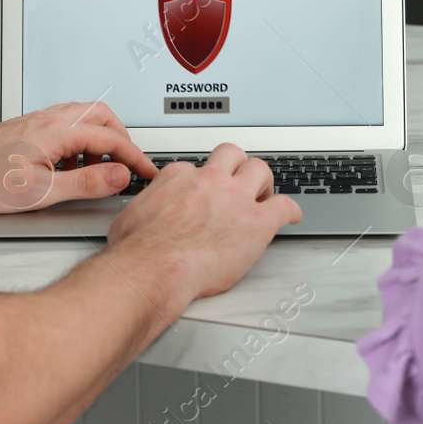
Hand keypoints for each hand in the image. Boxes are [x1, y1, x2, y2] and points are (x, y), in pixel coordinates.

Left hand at [0, 102, 156, 213]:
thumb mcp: (41, 192)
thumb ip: (85, 183)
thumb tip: (119, 176)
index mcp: (56, 131)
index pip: (110, 138)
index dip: (135, 156)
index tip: (147, 172)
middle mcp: (48, 119)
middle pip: (102, 116)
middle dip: (122, 140)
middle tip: (130, 165)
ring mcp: (37, 121)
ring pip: (83, 117)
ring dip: (100, 139)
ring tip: (101, 170)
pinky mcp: (27, 128)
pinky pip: (65, 124)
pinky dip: (80, 142)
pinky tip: (71, 167)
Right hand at [107, 142, 301, 299]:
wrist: (153, 268)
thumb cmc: (137, 250)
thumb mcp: (130, 217)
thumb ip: (145, 209)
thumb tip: (140, 215)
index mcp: (178, 178)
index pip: (195, 168)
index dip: (201, 181)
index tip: (203, 193)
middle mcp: (209, 181)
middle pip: (231, 155)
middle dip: (236, 166)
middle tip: (239, 181)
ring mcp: (235, 199)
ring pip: (260, 170)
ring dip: (264, 182)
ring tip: (265, 194)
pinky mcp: (256, 223)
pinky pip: (284, 206)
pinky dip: (291, 210)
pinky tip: (291, 216)